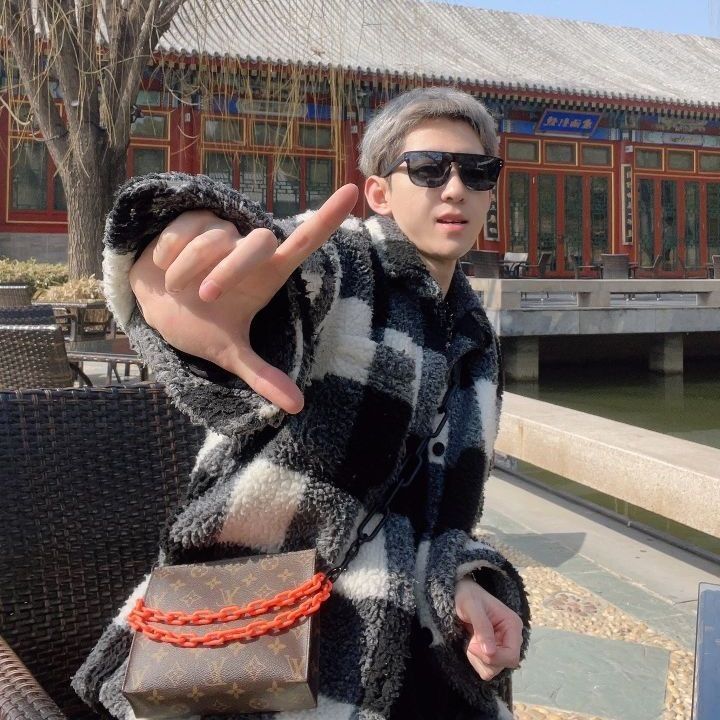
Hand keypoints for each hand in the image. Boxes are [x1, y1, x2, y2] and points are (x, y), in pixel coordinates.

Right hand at [129, 184, 358, 413]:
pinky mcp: (194, 216)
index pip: (304, 241)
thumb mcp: (231, 353)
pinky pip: (183, 230)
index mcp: (268, 274)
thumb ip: (263, 376)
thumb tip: (298, 407)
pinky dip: (169, 256)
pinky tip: (165, 267)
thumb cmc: (202, 324)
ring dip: (188, 271)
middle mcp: (250, 246)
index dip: (328, 217)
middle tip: (206, 297)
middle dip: (228, 271)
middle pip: (257, 242)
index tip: (354, 190)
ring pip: (213, 239)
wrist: (155, 307)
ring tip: (179, 287)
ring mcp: (224, 228)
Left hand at [454, 578, 522, 680]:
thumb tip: (490, 652)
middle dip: (483, 657)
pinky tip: (471, 645)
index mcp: (512, 625)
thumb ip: (482, 627)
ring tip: (471, 640)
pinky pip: (486, 669)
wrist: (460, 594)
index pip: (512, 656)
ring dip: (478, 658)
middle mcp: (512, 638)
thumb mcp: (472, 606)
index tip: (472, 645)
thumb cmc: (467, 596)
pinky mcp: (494, 653)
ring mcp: (503, 647)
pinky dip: (475, 660)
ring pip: (494, 669)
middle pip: (504, 664)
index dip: (493, 657)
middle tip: (470, 642)